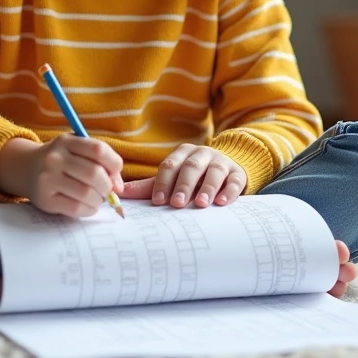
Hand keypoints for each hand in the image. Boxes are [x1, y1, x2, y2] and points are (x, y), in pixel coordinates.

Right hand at [19, 135, 123, 217]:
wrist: (27, 169)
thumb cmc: (62, 160)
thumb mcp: (77, 150)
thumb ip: (101, 162)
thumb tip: (118, 187)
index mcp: (66, 141)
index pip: (99, 150)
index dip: (114, 164)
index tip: (114, 173)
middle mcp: (55, 158)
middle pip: (94, 174)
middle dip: (107, 186)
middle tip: (106, 190)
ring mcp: (48, 179)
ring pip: (87, 193)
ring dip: (99, 199)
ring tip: (96, 198)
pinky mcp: (45, 199)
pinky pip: (76, 208)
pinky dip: (89, 209)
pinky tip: (87, 205)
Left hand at [120, 144, 246, 207]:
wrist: (227, 168)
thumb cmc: (193, 178)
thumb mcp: (171, 179)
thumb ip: (148, 186)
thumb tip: (120, 194)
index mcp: (183, 153)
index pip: (170, 165)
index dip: (163, 182)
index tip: (158, 200)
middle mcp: (202, 154)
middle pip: (191, 167)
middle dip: (183, 185)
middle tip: (177, 203)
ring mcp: (222, 162)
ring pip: (214, 172)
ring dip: (207, 187)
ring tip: (201, 204)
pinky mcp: (238, 173)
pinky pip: (235, 180)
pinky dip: (229, 191)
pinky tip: (223, 202)